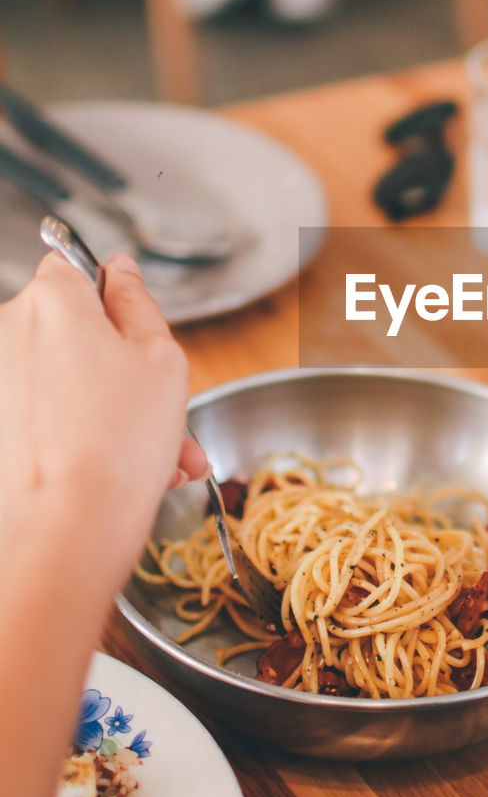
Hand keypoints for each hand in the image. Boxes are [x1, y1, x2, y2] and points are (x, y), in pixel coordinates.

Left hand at [0, 253, 206, 589]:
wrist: (68, 529)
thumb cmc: (119, 445)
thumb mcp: (163, 360)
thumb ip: (139, 304)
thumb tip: (120, 272)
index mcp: (52, 301)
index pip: (75, 266)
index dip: (112, 297)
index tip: (136, 330)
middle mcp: (8, 332)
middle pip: (71, 332)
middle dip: (120, 367)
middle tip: (163, 410)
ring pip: (62, 380)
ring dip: (109, 409)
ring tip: (156, 456)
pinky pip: (42, 415)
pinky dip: (78, 434)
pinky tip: (122, 470)